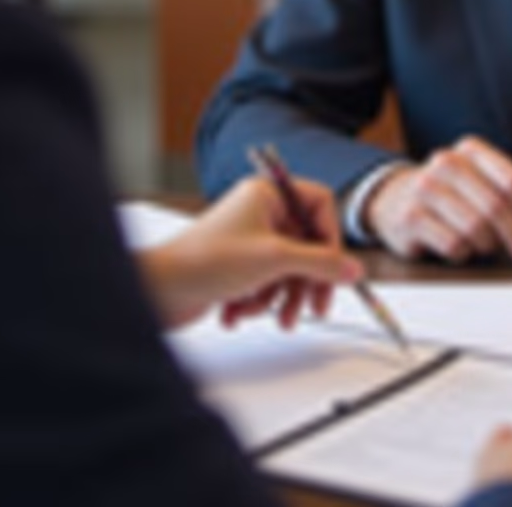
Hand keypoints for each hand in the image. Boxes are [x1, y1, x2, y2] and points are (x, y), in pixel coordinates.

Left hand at [140, 177, 362, 329]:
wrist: (158, 291)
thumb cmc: (205, 262)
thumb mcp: (275, 261)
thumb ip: (321, 264)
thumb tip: (354, 268)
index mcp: (268, 194)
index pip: (319, 205)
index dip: (331, 237)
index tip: (335, 267)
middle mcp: (259, 212)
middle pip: (306, 243)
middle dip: (307, 280)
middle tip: (315, 306)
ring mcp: (248, 239)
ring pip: (287, 268)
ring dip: (280, 297)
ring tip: (273, 317)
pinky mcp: (237, 266)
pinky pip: (266, 282)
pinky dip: (258, 301)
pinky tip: (238, 312)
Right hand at [363, 136, 511, 266]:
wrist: (393, 200)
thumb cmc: (447, 196)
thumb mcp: (481, 190)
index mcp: (470, 150)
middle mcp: (446, 162)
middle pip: (497, 205)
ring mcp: (425, 188)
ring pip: (475, 228)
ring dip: (486, 246)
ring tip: (482, 246)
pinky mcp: (410, 216)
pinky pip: (453, 244)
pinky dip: (462, 254)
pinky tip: (457, 247)